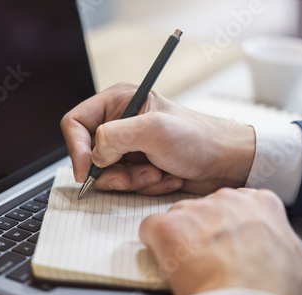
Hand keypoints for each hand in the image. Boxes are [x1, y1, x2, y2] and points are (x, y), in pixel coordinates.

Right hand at [60, 83, 255, 194]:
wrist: (225, 162)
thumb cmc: (198, 138)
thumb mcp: (154, 131)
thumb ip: (115, 136)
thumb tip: (94, 155)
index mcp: (118, 102)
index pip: (76, 122)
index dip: (76, 147)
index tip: (86, 170)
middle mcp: (120, 123)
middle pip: (90, 154)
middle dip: (113, 170)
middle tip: (137, 174)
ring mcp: (128, 147)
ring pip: (107, 173)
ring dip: (133, 180)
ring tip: (158, 173)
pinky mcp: (137, 166)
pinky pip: (125, 184)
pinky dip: (145, 185)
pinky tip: (166, 176)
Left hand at [139, 188, 301, 294]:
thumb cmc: (275, 294)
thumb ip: (295, 258)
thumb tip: (297, 265)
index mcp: (262, 204)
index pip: (238, 205)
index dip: (229, 226)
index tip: (228, 243)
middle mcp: (227, 199)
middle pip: (205, 209)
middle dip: (203, 230)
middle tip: (207, 258)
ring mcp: (196, 210)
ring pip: (178, 217)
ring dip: (179, 238)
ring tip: (188, 265)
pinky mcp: (168, 226)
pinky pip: (151, 228)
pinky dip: (154, 243)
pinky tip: (166, 260)